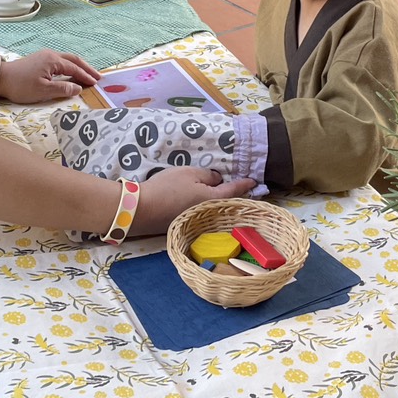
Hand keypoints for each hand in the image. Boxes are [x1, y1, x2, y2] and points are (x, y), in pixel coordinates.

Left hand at [0, 49, 100, 103]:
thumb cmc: (21, 85)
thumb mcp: (43, 90)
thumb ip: (63, 89)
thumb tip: (78, 88)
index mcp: (53, 61)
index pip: (74, 68)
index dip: (86, 76)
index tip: (96, 83)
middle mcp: (51, 55)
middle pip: (73, 60)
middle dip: (86, 68)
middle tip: (97, 77)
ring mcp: (44, 56)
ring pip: (67, 60)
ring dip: (78, 67)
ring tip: (87, 75)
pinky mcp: (39, 60)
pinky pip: (60, 62)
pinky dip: (69, 67)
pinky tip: (71, 74)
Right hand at [129, 167, 256, 236]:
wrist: (142, 209)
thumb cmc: (167, 188)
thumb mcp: (190, 174)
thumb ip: (208, 176)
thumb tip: (218, 180)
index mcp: (212, 199)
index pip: (234, 190)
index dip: (244, 184)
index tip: (255, 181)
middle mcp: (208, 213)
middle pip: (225, 202)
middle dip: (235, 195)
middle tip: (244, 187)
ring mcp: (195, 220)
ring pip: (213, 208)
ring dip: (220, 202)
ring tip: (226, 193)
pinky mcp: (183, 223)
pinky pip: (201, 212)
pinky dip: (206, 206)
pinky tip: (203, 200)